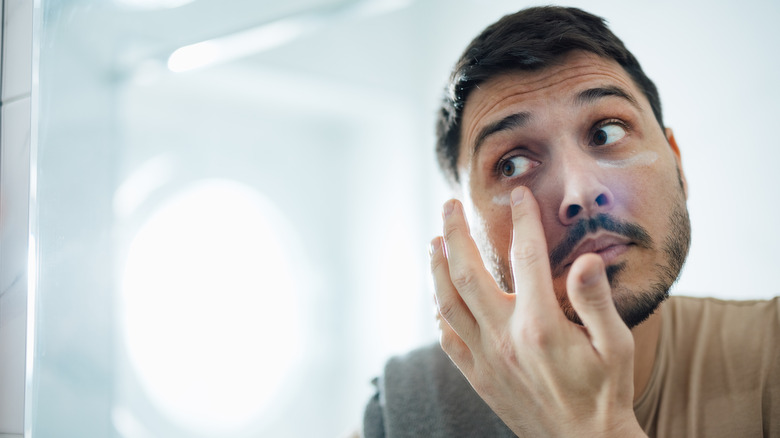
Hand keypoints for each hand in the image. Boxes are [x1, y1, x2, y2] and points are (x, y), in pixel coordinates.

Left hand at [429, 187, 645, 436]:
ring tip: (434, 240)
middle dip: (455, 233)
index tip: (519, 196)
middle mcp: (505, 339)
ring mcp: (487, 359)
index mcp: (540, 326)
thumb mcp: (617, 347)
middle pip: (467, 273)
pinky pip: (448, 339)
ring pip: (448, 304)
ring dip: (436, 268)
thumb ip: (597, 301)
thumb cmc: (606, 393)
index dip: (523, 221)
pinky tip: (440, 296)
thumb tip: (586, 259)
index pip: (525, 258)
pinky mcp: (479, 376)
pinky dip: (440, 312)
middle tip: (448, 204)